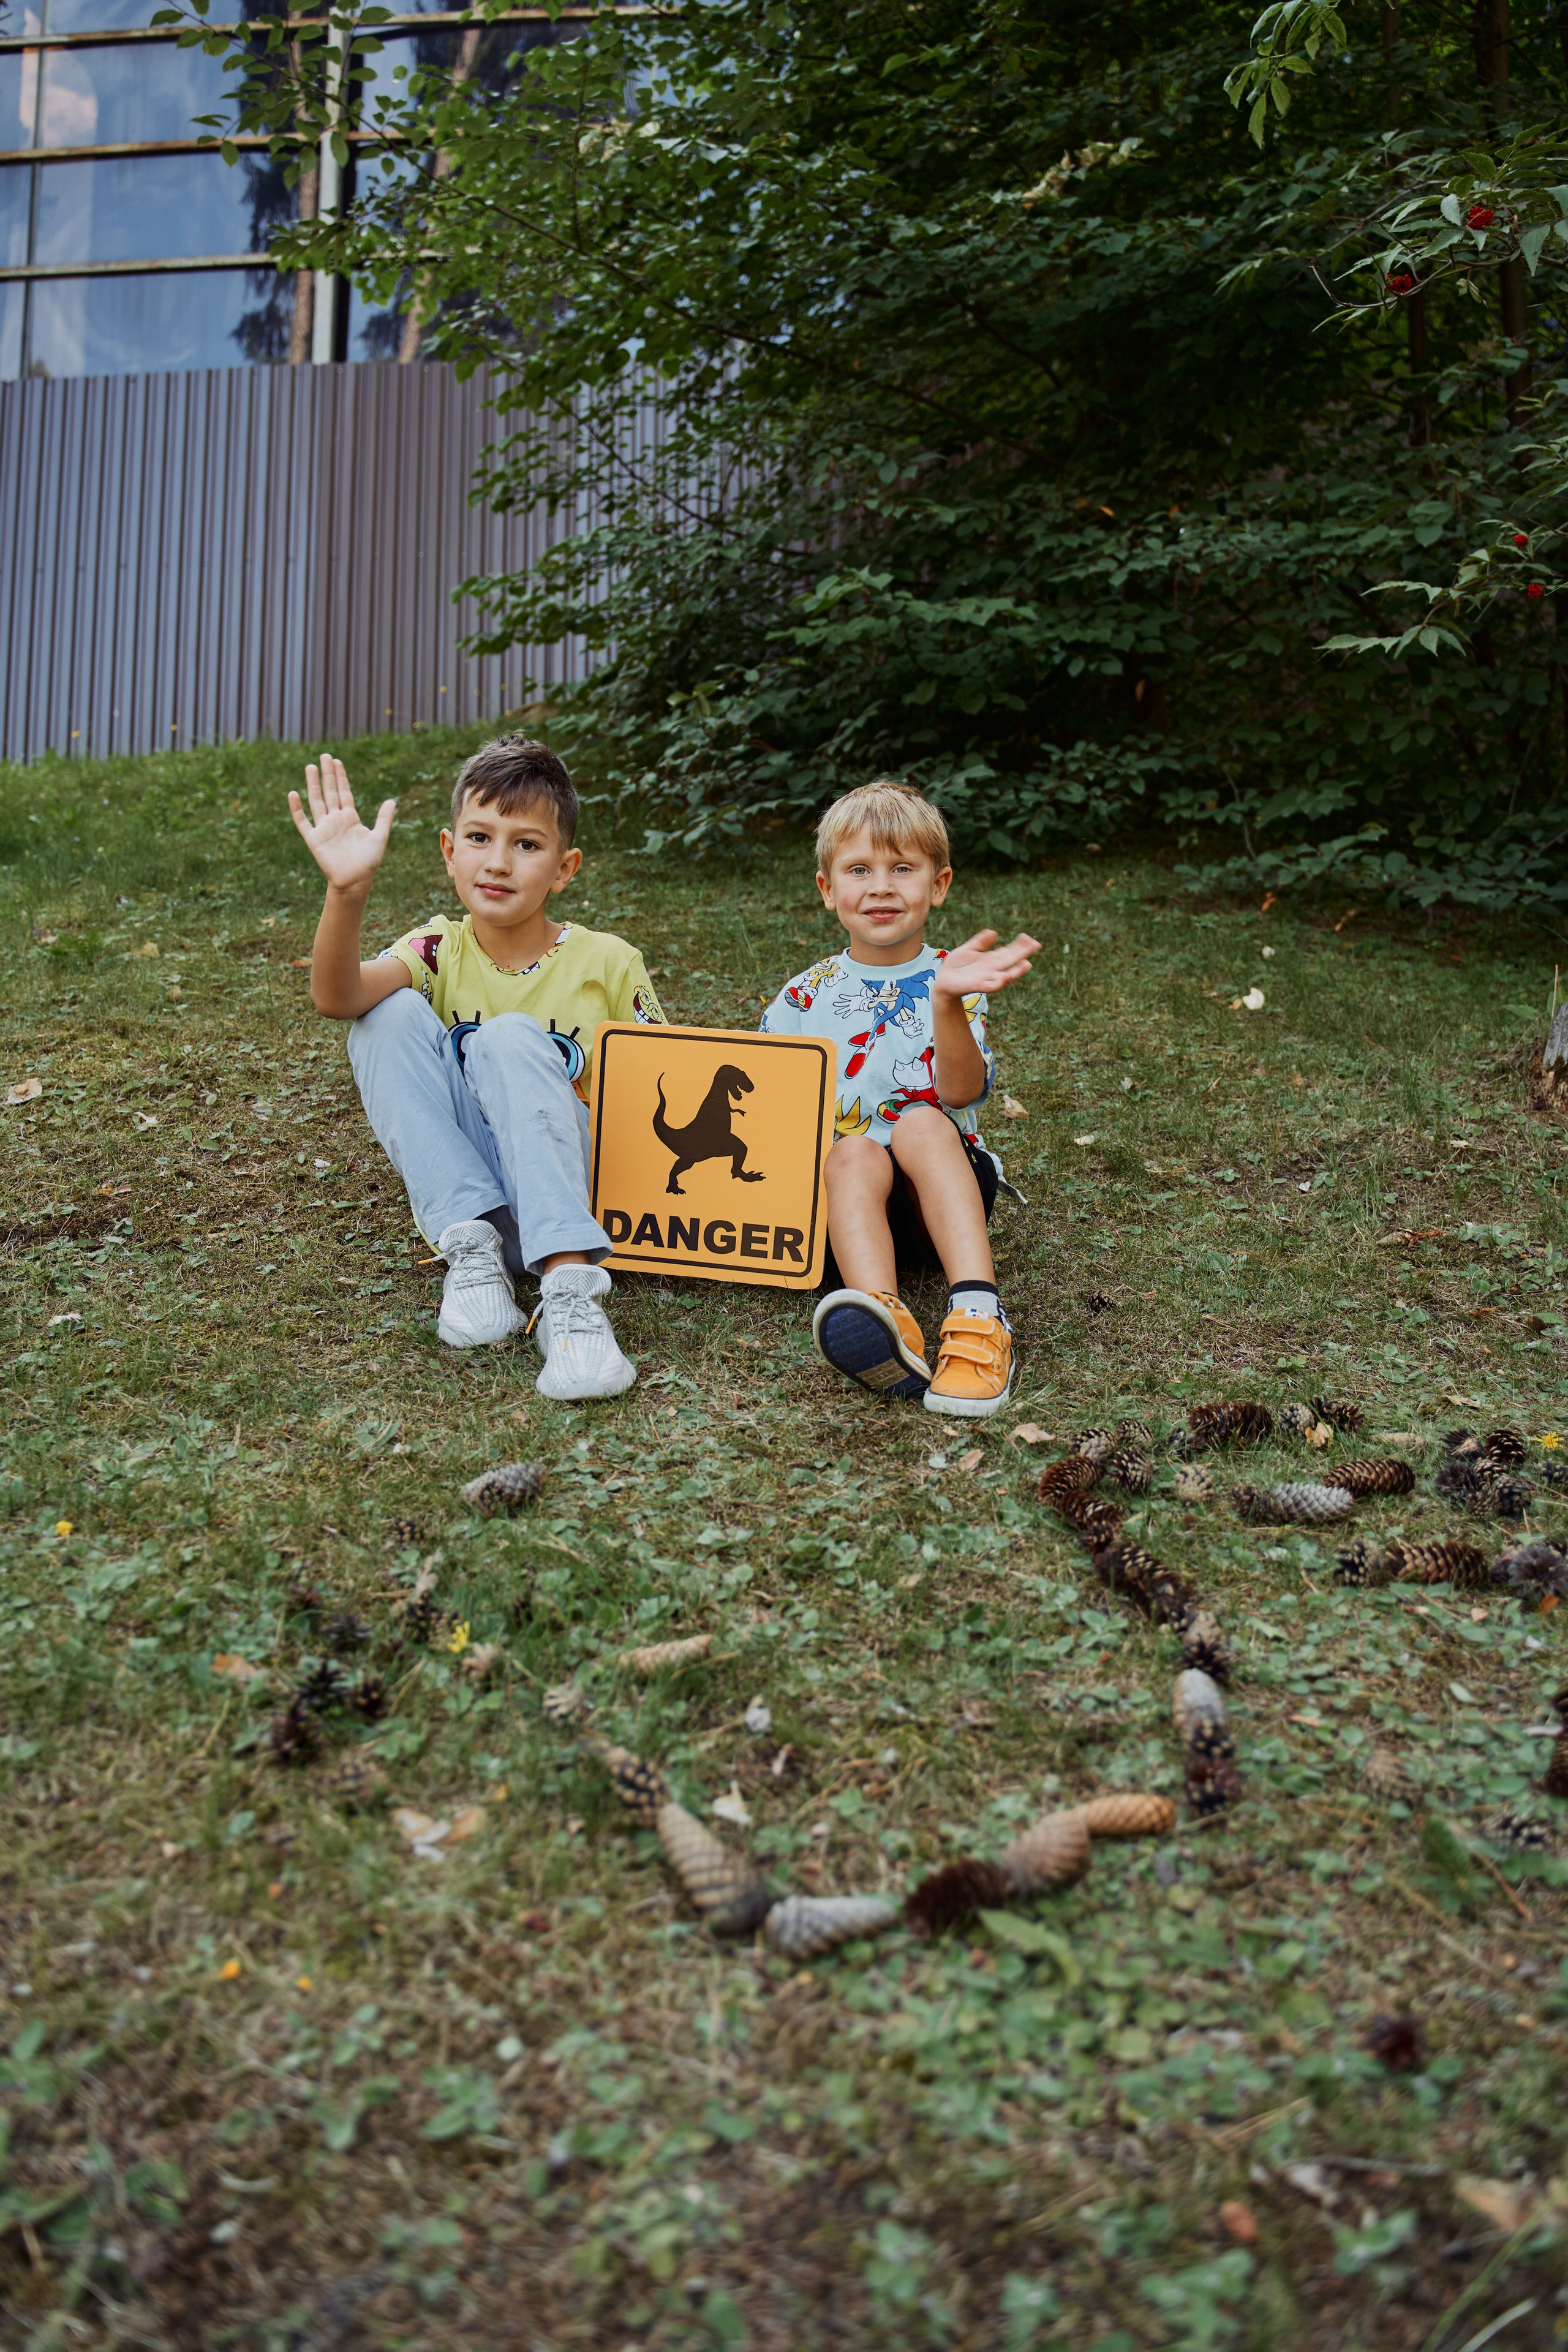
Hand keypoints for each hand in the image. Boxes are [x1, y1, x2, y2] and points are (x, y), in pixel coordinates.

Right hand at [288, 754, 396, 894]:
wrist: (355, 881)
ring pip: (316, 801)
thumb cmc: (368, 862)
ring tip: (310, 767)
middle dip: (327, 774)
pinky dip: (297, 809)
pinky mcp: (314, 838)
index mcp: (350, 818)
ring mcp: (324, 828)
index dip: (340, 777)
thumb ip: (384, 819)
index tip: (337, 761)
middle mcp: (336, 820)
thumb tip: (392, 800)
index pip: (344, 792)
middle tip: (324, 756)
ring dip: (313, 784)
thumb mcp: (379, 837)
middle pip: (330, 792)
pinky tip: (293, 794)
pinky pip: (302, 821)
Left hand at [933, 929, 1040, 998]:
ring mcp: (986, 978)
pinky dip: (998, 982)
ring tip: (1026, 964)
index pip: (1009, 951)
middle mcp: (992, 969)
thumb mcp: (967, 950)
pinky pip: (990, 985)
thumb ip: (980, 942)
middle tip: (1036, 944)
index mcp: (991, 960)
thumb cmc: (955, 967)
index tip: (1028, 937)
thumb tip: (994, 932)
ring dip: (1016, 971)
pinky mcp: (977, 985)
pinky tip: (1005, 977)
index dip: (1019, 945)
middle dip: (1023, 953)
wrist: (942, 982)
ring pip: (1005, 975)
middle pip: (1011, 960)